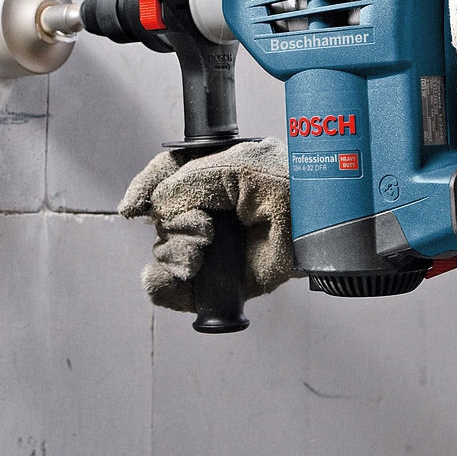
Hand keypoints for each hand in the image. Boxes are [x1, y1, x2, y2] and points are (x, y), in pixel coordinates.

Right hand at [117, 138, 296, 311]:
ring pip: (162, 252)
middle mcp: (209, 211)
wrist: (322, 231)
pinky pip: (167, 288)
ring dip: (176, 251)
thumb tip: (159, 206)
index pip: (164, 178)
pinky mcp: (216, 280)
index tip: (133, 207)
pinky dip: (165, 283)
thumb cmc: (293, 189)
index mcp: (213, 176)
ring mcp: (211, 248)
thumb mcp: (238, 167)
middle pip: (160, 218)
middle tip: (205, 226)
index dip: (144, 189)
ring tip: (206, 249)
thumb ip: (191, 181)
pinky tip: (188, 273)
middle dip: (173, 222)